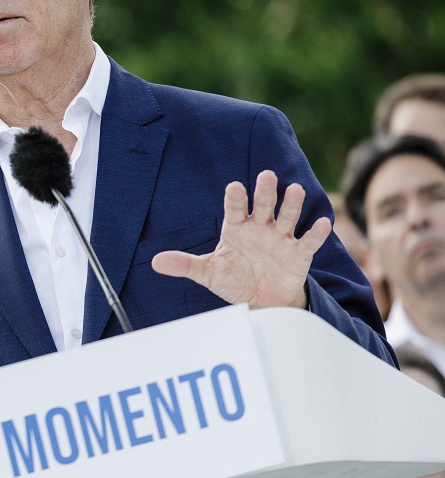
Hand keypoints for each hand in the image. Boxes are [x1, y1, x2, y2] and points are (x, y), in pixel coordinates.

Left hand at [151, 169, 331, 309]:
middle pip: (263, 207)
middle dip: (265, 192)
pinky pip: (308, 242)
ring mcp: (280, 239)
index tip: (234, 187)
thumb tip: (155, 262)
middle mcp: (260, 228)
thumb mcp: (208, 273)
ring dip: (291, 205)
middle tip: (267, 176)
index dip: (235, 199)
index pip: (235, 209)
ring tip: (295, 190)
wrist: (261, 301)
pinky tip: (322, 223)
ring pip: (287, 218)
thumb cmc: (234, 279)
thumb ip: (186, 265)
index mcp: (237, 228)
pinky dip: (315, 233)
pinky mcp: (298, 254)